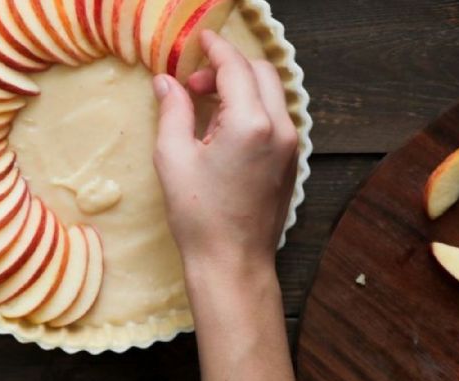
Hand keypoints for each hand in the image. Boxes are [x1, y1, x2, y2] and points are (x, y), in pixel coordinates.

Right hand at [152, 32, 299, 380]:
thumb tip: (166, 82)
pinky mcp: (291, 162)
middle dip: (229, 67)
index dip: (215, 48)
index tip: (200, 40)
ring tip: (207, 109)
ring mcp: (290, 146)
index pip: (235, 67)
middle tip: (195, 83)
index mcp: (251, 123)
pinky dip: (254, 108)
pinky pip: (276, 118)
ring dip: (243, 88)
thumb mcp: (174, 157)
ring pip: (272, 94)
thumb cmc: (199, 216)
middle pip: (261, 73)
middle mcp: (279, 129)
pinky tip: (225, 130)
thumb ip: (173, 110)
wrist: (233, 262)